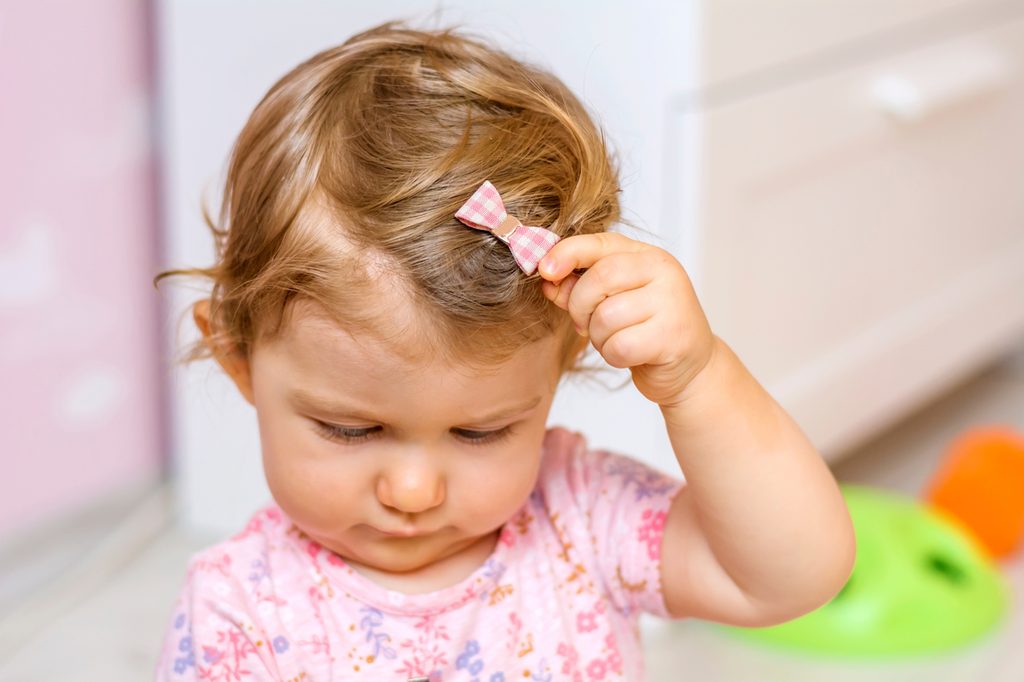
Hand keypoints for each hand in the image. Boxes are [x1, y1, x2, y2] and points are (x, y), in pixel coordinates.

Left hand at [538, 233, 716, 407]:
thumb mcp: (613, 301)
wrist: (690, 366)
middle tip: (584, 323)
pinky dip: (613, 355)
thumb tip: (546, 279)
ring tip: (615, 339)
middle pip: (600, 278)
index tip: (544, 269)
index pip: (601, 243)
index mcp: (648, 256)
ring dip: (598, 336)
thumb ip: (580, 287)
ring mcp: (672, 303)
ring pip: (606, 316)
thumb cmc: (646, 329)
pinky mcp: (672, 337)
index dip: (567, 253)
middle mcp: (664, 272)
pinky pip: (619, 345)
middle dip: (579, 305)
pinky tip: (629, 354)